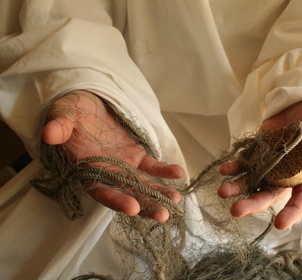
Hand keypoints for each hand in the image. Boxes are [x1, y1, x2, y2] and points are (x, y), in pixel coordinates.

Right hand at [42, 90, 184, 221]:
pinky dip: (164, 171)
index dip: (115, 200)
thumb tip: (50, 133)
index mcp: (86, 170)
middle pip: (127, 195)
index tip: (132, 208)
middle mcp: (107, 173)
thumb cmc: (70, 112)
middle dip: (145, 206)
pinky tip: (178, 173)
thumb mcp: (62, 114)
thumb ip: (59, 126)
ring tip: (176, 198)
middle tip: (162, 215)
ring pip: (143, 185)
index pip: (101, 190)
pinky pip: (152, 167)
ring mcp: (123, 166)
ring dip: (159, 193)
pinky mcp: (136, 156)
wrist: (87, 104)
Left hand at [218, 98, 301, 229]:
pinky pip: (243, 163)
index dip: (293, 212)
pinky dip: (233, 168)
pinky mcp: (257, 150)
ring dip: (237, 187)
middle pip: (270, 193)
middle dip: (254, 204)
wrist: (301, 102)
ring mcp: (269, 162)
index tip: (281, 225)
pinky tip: (224, 170)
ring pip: (252, 181)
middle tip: (237, 211)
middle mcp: (286, 172)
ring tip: (223, 192)